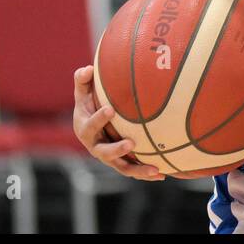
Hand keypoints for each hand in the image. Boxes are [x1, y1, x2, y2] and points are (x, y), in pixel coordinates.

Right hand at [72, 65, 164, 180]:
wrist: (93, 123)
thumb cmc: (90, 103)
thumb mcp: (83, 92)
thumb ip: (82, 80)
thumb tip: (87, 69)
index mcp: (85, 128)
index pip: (90, 125)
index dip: (99, 118)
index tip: (110, 109)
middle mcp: (95, 145)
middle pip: (103, 152)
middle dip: (116, 149)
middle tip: (131, 143)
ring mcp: (108, 156)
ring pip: (122, 167)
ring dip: (137, 169)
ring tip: (154, 168)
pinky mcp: (120, 162)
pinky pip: (132, 170)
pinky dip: (145, 173)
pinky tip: (162, 174)